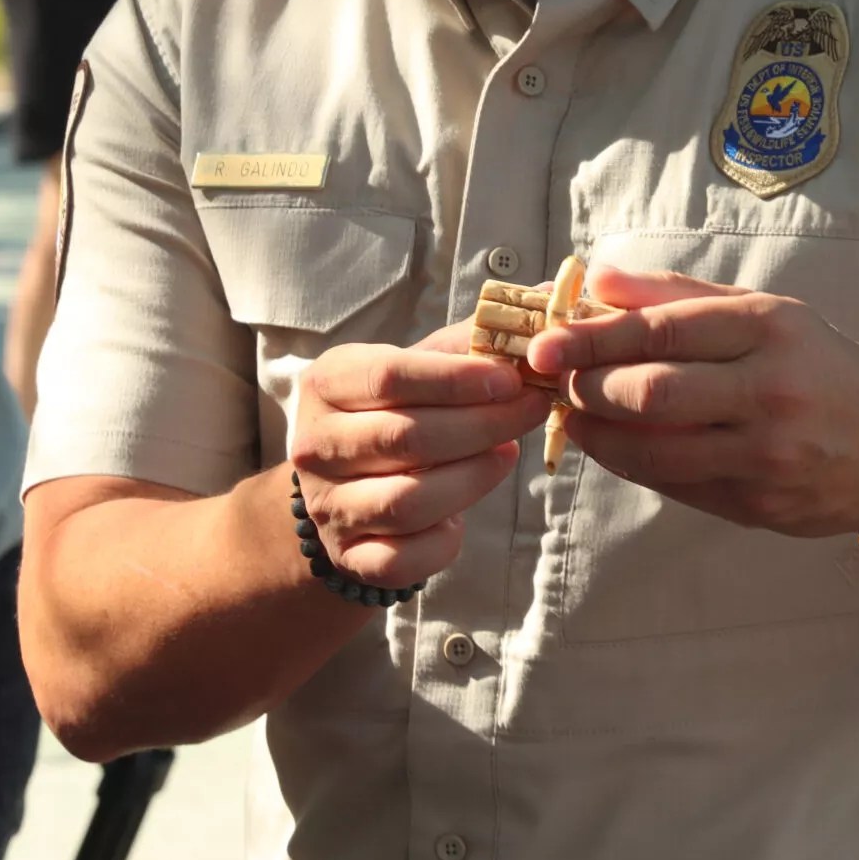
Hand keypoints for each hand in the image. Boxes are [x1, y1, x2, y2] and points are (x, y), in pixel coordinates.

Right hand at [289, 327, 552, 589]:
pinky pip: (403, 558)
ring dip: (472, 478)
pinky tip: (463, 515)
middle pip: (406, 437)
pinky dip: (444, 540)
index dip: (458, 379)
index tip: (512, 378)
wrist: (343, 484)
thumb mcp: (417, 368)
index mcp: (327, 383)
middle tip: (532, 411)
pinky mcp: (350, 556)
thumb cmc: (393, 412)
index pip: (391, 376)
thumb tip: (543, 302)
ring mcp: (328, 506)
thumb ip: (467, 344)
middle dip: (483, 425)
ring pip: (407, 500)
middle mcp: (315, 445)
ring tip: (507, 454)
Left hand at [526, 266, 858, 538]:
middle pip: (652, 393)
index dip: (592, 338)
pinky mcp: (761, 506)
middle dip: (589, 389)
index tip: (545, 344)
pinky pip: (677, 486)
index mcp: (770, 328)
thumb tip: (596, 280)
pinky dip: (635, 466)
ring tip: (576, 419)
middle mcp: (770, 390)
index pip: (663, 330)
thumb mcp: (766, 314)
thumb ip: (679, 295)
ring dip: (600, 436)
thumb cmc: (821, 368)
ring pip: (656, 450)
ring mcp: (767, 454)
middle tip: (560, 382)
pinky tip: (617, 447)